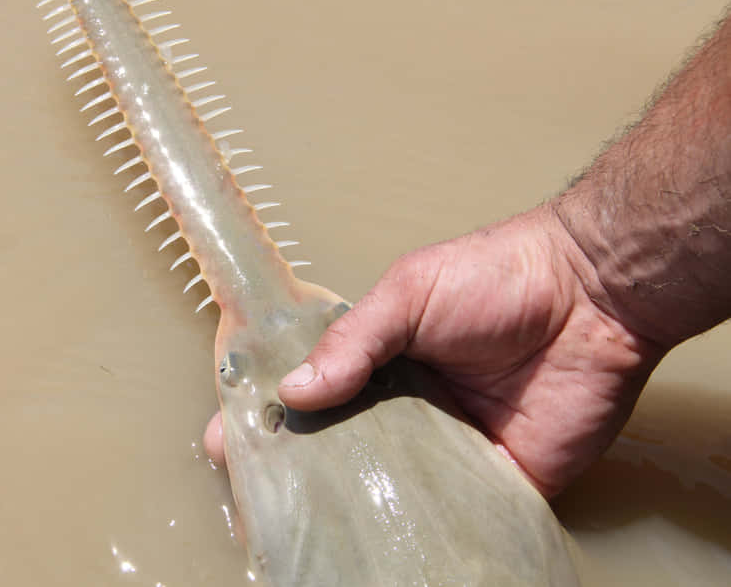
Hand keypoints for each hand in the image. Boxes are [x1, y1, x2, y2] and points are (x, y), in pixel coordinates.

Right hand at [204, 204, 667, 496]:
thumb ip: (353, 341)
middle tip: (257, 500)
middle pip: (340, 452)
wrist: (594, 294)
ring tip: (305, 530)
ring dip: (351, 510)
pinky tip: (384, 545)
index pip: (310, 396)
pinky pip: (453, 515)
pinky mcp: (496, 480)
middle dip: (297, 475)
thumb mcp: (408, 294)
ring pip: (388, 491)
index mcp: (378, 362)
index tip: (227, 442)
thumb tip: (293, 392)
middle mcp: (405, 410)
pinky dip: (422, 531)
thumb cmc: (496, 276)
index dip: (267, 419)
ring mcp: (449, 448)